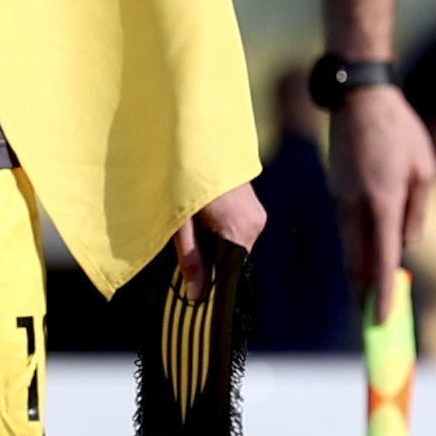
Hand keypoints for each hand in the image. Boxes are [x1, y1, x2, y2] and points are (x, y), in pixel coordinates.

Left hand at [170, 181, 265, 300]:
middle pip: (233, 259)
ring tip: (189, 232)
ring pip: (235, 245)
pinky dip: (219, 233)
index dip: (212, 283)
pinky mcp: (251, 206)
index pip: (232, 273)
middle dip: (209, 262)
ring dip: (212, 246)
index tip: (192, 288)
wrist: (195, 139)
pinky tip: (200, 222)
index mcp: (240, 230)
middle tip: (182, 254)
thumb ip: (190, 258)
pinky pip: (237, 231)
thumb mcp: (179, 222)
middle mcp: (255, 223)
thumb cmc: (182, 178)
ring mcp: (256, 214)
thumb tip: (197, 296)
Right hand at [330, 82, 435, 298]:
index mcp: (382, 202)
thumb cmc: (399, 131)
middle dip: (363, 293)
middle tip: (371, 320)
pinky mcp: (335, 191)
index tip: (381, 319)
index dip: (382, 293)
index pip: (381, 259)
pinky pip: (346, 228)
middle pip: (355, 262)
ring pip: (347, 247)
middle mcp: (356, 206)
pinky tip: (363, 258)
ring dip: (357, 274)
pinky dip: (354, 248)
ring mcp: (340, 199)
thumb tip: (404, 245)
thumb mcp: (422, 171)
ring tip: (367, 296)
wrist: (359, 100)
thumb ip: (414, 213)